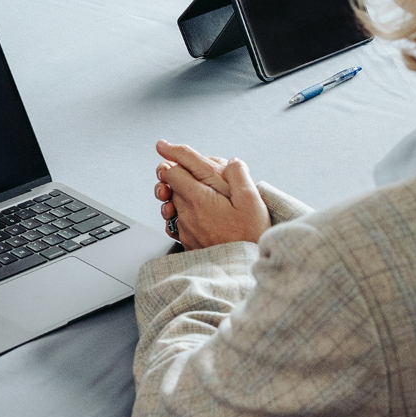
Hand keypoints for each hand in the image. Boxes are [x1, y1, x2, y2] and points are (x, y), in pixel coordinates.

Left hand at [154, 140, 270, 250]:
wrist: (243, 271)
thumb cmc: (250, 236)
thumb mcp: (252, 201)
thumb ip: (239, 176)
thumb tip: (232, 161)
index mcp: (200, 198)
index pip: (173, 171)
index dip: (172, 157)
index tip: (163, 146)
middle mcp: (187, 213)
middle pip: (169, 185)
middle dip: (174, 174)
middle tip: (182, 168)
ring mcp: (185, 229)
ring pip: (170, 204)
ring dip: (174, 194)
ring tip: (185, 190)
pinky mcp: (187, 242)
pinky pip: (174, 223)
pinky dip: (178, 214)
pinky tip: (189, 213)